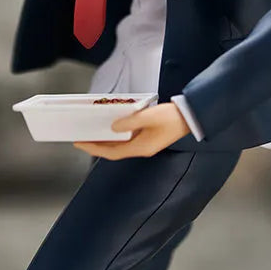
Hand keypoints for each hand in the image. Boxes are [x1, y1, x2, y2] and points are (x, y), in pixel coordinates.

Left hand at [73, 102, 189, 159]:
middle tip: (81, 138)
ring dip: (105, 140)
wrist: (190, 117)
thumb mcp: (149, 117)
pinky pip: (126, 138)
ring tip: (92, 133)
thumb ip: (130, 122)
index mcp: (141, 148)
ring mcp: (144, 143)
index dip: (94, 148)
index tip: (80, 143)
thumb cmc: (172, 117)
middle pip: (113, 150)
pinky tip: (110, 128)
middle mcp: (141, 148)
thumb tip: (113, 127)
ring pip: (119, 145)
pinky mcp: (147, 137)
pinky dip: (115, 135)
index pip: (111, 152)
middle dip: (96, 145)